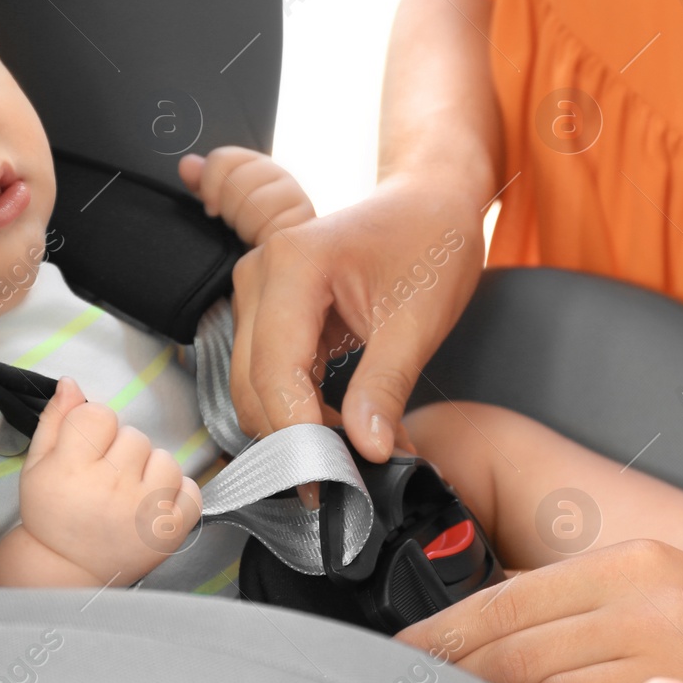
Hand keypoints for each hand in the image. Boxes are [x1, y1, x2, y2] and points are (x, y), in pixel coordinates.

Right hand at [19, 376, 202, 584]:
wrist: (65, 568)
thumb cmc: (52, 515)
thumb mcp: (38, 465)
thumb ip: (56, 420)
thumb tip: (72, 383)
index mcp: (73, 469)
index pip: (100, 415)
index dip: (95, 427)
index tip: (89, 448)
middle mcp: (111, 488)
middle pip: (135, 436)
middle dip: (121, 450)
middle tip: (105, 477)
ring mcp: (145, 510)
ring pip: (165, 458)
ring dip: (150, 470)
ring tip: (129, 491)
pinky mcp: (169, 531)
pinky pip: (192, 490)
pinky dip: (178, 493)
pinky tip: (153, 503)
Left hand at [178, 147, 315, 246]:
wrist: (278, 266)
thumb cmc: (250, 235)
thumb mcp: (222, 207)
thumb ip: (205, 184)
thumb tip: (187, 165)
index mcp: (257, 167)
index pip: (224, 159)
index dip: (210, 183)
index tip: (211, 207)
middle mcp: (280, 176)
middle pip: (238, 181)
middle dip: (230, 210)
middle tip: (235, 225)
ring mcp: (296, 197)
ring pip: (256, 203)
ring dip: (246, 227)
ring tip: (251, 236)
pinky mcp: (306, 221)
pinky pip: (274, 226)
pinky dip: (263, 239)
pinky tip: (264, 244)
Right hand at [221, 176, 483, 462]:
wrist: (430, 202)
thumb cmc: (430, 239)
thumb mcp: (418, 320)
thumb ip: (385, 387)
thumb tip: (367, 449)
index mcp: (293, 265)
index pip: (274, 372)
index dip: (297, 435)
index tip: (330, 480)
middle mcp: (261, 275)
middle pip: (253, 386)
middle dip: (296, 439)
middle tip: (348, 478)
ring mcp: (258, 292)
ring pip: (254, 388)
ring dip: (297, 428)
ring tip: (355, 449)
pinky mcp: (268, 311)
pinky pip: (269, 375)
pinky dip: (300, 409)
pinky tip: (342, 424)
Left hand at [394, 540, 682, 682]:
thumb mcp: (667, 583)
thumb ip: (593, 598)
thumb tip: (510, 613)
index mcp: (631, 563)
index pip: (513, 596)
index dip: (449, 628)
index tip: (399, 650)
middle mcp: (646, 600)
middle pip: (522, 645)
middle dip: (453, 674)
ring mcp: (676, 657)